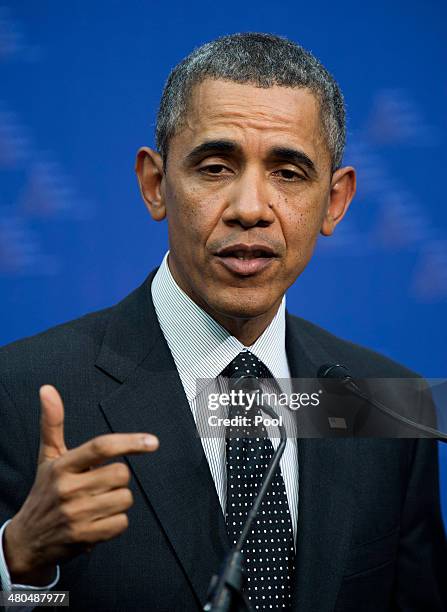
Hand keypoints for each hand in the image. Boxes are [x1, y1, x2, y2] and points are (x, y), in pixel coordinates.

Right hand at [4, 385, 158, 584]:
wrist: (26, 541)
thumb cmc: (45, 491)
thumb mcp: (48, 457)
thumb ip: (52, 422)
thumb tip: (47, 389)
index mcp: (62, 465)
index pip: (101, 447)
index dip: (130, 442)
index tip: (153, 442)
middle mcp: (68, 489)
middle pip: (121, 474)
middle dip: (118, 478)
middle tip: (101, 483)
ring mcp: (76, 514)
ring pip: (125, 499)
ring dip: (117, 501)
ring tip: (96, 504)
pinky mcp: (84, 537)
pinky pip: (121, 523)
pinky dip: (115, 522)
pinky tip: (98, 521)